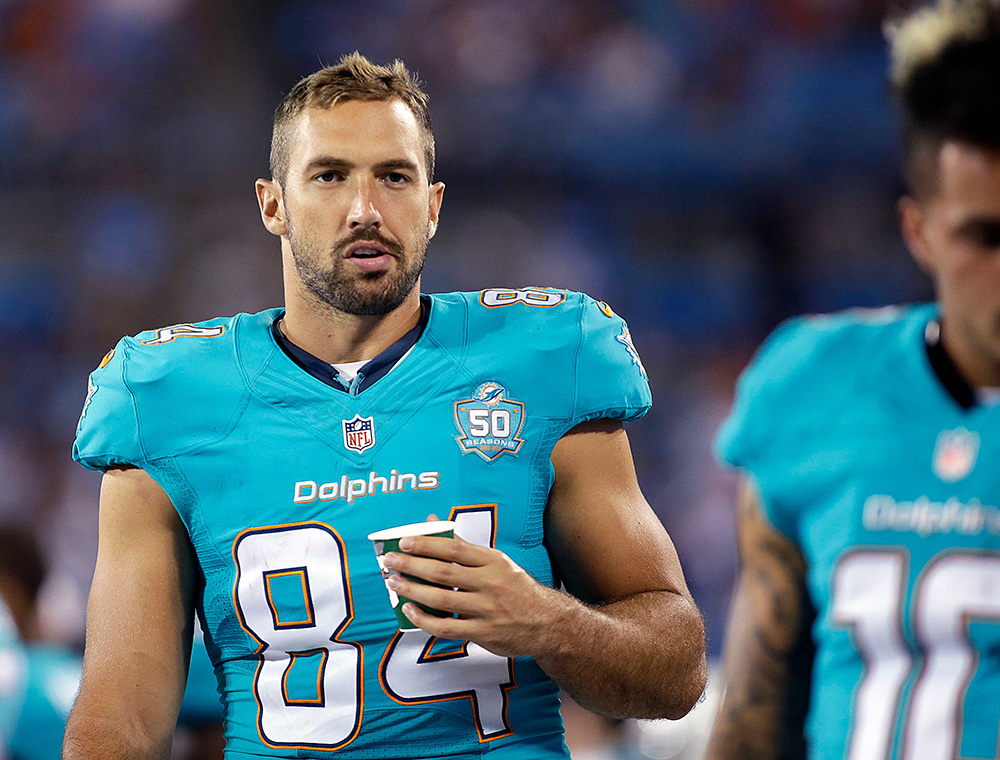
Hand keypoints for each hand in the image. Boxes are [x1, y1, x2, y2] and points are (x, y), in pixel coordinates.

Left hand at [380, 527, 569, 657]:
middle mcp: (490, 583)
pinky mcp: (483, 633)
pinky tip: (410, 611)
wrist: (547, 623)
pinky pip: (447, 627)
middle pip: (443, 573)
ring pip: (441, 599)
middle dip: (411, 566)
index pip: (455, 549)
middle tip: (390, 561)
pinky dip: (424, 619)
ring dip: (413, 590)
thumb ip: (463, 547)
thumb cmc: (516, 588)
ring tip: (394, 583)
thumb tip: (432, 523)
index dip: (426, 544)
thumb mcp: (497, 562)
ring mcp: (487, 609)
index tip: (404, 542)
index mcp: (493, 561)